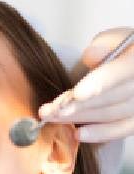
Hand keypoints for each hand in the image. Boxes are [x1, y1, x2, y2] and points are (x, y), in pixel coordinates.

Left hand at [39, 27, 133, 142]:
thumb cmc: (122, 49)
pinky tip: (77, 134)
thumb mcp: (115, 39)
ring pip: (110, 115)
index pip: (119, 73)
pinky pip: (120, 130)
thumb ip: (104, 45)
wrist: (133, 61)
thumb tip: (91, 56)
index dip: (98, 84)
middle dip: (77, 106)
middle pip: (110, 98)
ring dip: (79, 118)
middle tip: (49, 111)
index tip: (77, 94)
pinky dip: (99, 134)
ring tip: (52, 118)